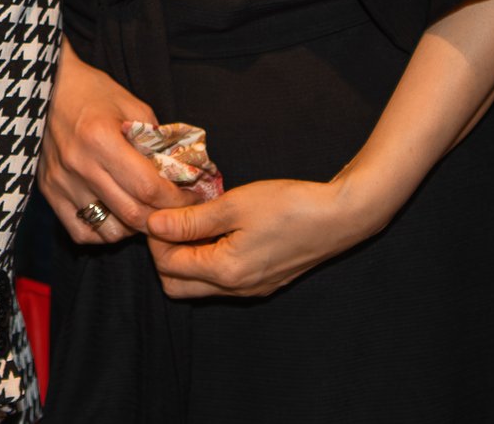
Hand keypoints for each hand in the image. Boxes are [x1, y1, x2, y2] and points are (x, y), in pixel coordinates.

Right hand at [41, 38, 194, 243]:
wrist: (44, 88)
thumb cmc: (91, 91)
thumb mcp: (131, 104)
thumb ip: (156, 139)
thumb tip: (180, 172)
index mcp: (101, 139)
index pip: (148, 187)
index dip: (177, 198)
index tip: (192, 195)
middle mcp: (80, 165)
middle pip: (132, 214)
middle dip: (163, 218)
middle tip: (176, 210)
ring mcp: (62, 182)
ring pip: (109, 231)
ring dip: (134, 228)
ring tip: (142, 210)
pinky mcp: (49, 192)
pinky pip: (82, 232)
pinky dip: (103, 232)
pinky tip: (114, 214)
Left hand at [142, 176, 371, 298]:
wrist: (340, 217)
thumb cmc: (289, 206)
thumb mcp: (234, 205)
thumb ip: (190, 220)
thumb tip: (154, 225)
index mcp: (225, 271)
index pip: (168, 265)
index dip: (155, 238)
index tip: (160, 210)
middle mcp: (236, 289)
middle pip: (177, 286)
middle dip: (165, 255)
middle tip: (172, 221)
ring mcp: (252, 289)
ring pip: (199, 286)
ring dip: (187, 258)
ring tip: (195, 221)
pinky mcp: (264, 282)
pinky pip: (222, 281)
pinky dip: (210, 260)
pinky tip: (219, 230)